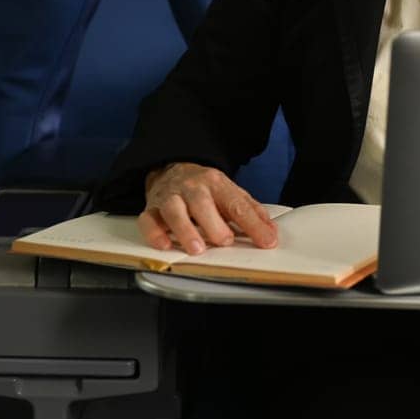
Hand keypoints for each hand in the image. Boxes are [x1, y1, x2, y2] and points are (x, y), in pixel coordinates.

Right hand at [139, 162, 278, 253]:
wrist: (172, 170)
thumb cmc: (205, 189)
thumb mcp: (231, 194)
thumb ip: (251, 212)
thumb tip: (271, 233)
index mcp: (217, 183)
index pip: (237, 204)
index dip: (253, 225)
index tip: (266, 242)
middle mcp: (193, 188)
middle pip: (202, 203)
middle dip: (214, 224)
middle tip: (224, 241)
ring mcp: (170, 197)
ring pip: (174, 210)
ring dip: (185, 230)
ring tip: (196, 249)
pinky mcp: (151, 208)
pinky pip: (148, 219)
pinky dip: (154, 233)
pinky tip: (164, 245)